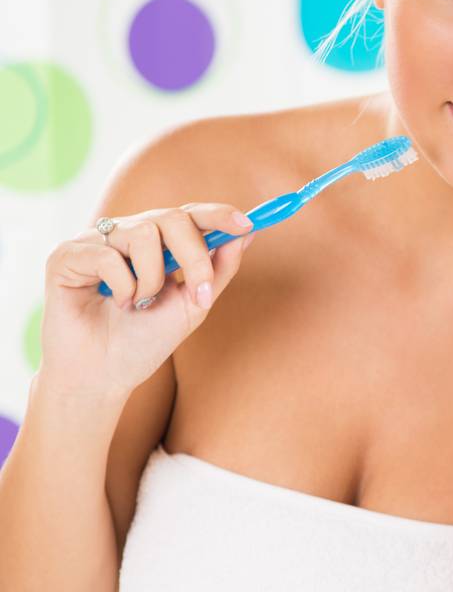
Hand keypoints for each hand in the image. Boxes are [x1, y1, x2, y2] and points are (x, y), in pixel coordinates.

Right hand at [39, 204, 255, 403]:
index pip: (189, 215)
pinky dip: (121, 286)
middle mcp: (126, 235)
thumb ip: (218, 269)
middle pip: (173, 217)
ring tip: (139, 304)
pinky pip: (107, 254)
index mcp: (157, 243)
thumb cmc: (144, 341)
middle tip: (196, 293)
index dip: (217, 214)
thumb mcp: (193, 305)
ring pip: (143, 232)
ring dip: (152, 278)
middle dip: (194, 256)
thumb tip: (246, 233)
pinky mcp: (67, 255)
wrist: (103, 376)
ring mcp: (96, 242)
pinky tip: (112, 303)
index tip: (245, 223)